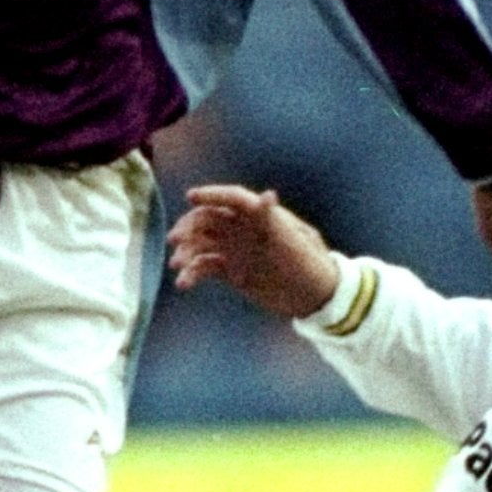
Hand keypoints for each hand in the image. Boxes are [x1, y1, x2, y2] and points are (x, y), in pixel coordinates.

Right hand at [167, 184, 342, 319]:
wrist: (316, 297)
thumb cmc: (311, 264)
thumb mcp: (295, 242)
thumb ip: (275, 219)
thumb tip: (266, 195)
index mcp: (260, 216)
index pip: (232, 198)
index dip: (211, 194)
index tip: (190, 197)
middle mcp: (243, 229)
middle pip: (209, 219)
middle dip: (189, 226)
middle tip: (175, 239)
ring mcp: (235, 249)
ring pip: (202, 244)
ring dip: (186, 251)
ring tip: (177, 266)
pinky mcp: (231, 270)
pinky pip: (205, 267)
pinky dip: (192, 273)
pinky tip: (183, 283)